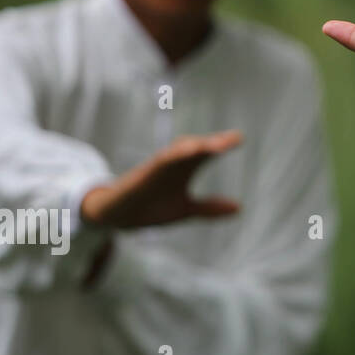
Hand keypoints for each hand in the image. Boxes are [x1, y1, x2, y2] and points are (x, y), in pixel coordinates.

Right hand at [80, 131, 242, 229]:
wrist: (114, 217)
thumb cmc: (150, 207)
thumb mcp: (184, 210)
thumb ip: (209, 208)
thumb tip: (239, 208)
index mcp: (183, 170)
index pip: (205, 154)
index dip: (221, 144)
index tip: (238, 138)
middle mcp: (171, 165)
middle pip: (194, 149)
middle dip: (212, 143)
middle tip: (234, 139)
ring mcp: (155, 169)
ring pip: (176, 154)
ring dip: (193, 148)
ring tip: (213, 146)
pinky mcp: (139, 177)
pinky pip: (154, 166)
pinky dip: (168, 159)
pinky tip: (181, 154)